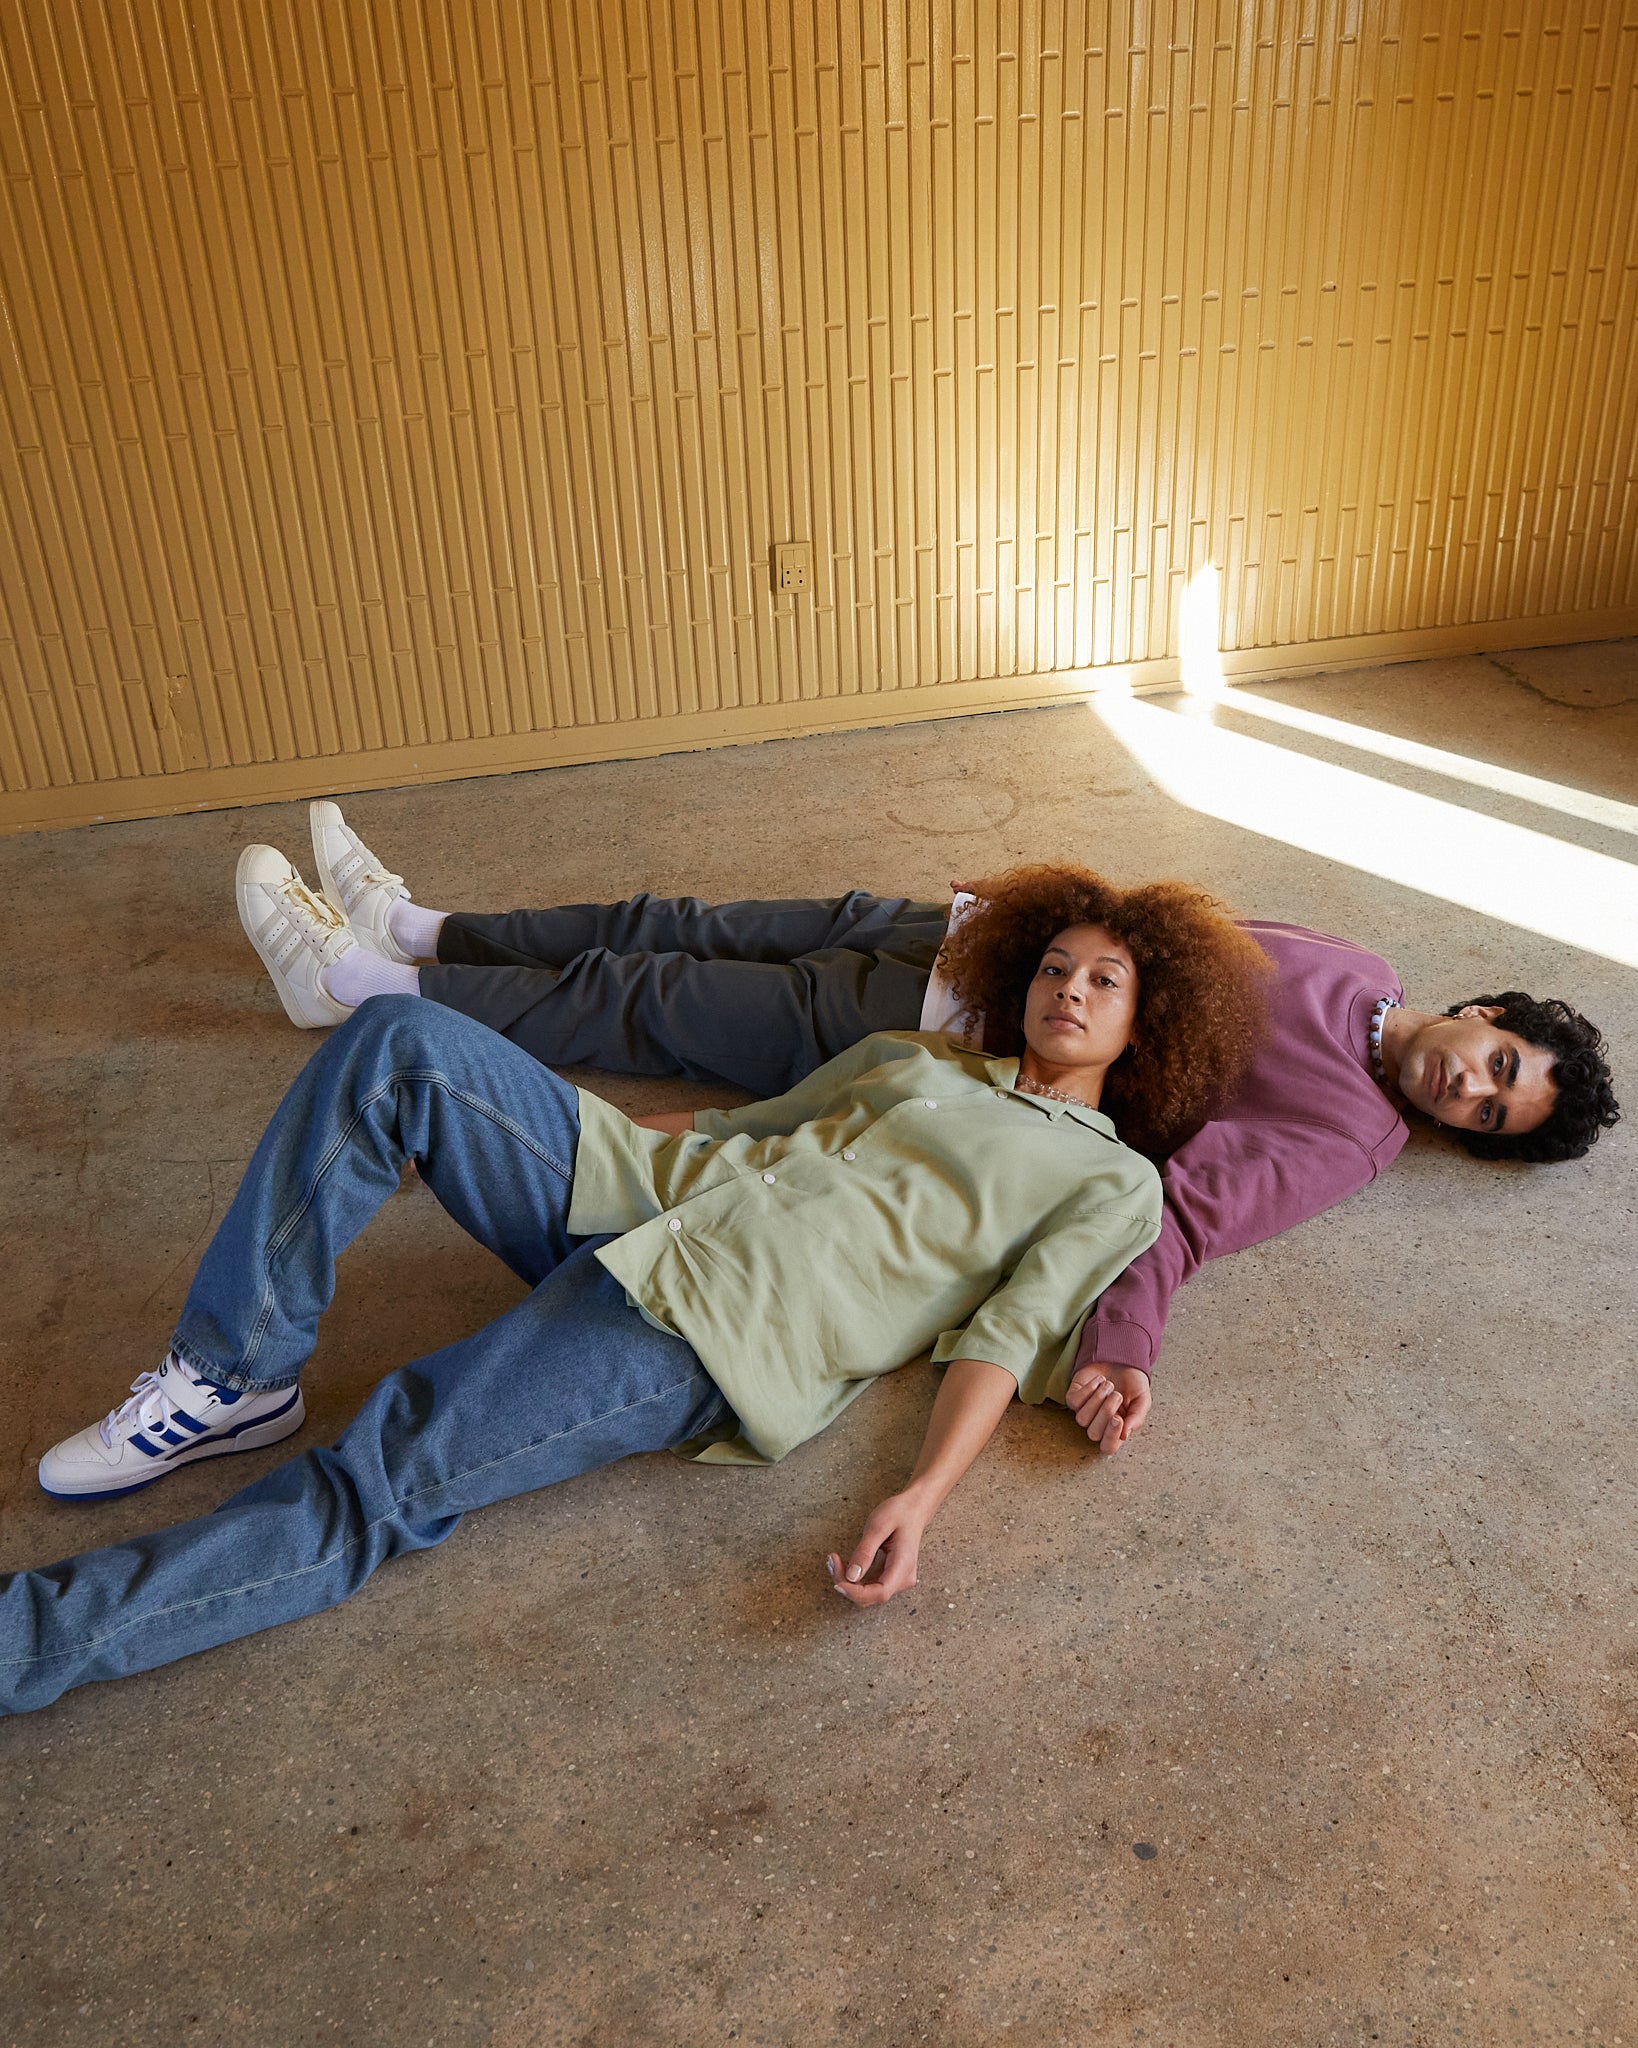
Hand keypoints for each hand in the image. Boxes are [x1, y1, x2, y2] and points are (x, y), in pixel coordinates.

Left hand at [825, 1490, 928, 1606]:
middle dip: (847, 1584)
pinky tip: (844, 1565)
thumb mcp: (878, 1526)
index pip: (880, 1592)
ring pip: (869, 1593)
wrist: (914, 1508)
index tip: (837, 1582)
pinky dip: (855, 1579)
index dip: (856, 1592)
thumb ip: (865, 1552)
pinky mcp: (892, 1577)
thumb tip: (851, 1577)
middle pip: (871, 1595)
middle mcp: (903, 1578)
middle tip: (832, 1561)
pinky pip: (871, 1586)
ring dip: (849, 1582)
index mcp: (903, 1565)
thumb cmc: (899, 1513)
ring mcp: (899, 1579)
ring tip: (835, 1561)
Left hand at [1065, 1362, 1151, 1454]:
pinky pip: (1074, 1402)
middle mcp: (1098, 1424)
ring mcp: (1084, 1411)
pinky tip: (1099, 1380)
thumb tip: (1125, 1435)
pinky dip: (1088, 1389)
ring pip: (1082, 1419)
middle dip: (1106, 1412)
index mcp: (1116, 1430)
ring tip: (1109, 1385)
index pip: (1108, 1447)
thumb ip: (1137, 1418)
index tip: (1118, 1418)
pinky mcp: (1073, 1397)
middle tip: (1117, 1395)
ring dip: (1097, 1399)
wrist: (1123, 1361)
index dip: (1111, 1437)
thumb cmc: (1132, 1384)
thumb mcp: (1142, 1401)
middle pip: (1093, 1433)